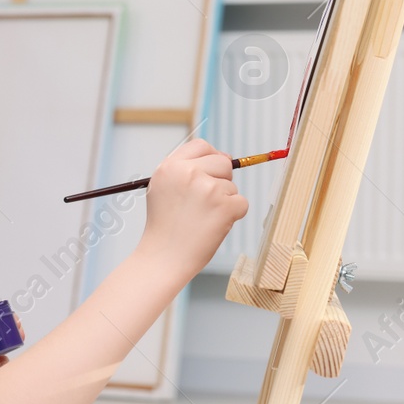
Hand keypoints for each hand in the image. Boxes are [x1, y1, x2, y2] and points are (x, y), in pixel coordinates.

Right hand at [138, 138, 248, 279]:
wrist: (163, 258)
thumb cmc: (164, 228)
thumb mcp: (162, 189)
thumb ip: (185, 170)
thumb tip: (222, 157)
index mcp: (170, 166)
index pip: (201, 145)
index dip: (211, 157)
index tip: (212, 172)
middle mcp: (188, 173)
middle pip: (222, 162)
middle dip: (221, 180)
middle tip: (205, 203)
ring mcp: (208, 189)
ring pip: (232, 186)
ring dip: (223, 202)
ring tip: (202, 219)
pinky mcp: (225, 206)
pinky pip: (241, 203)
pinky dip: (232, 216)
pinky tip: (213, 226)